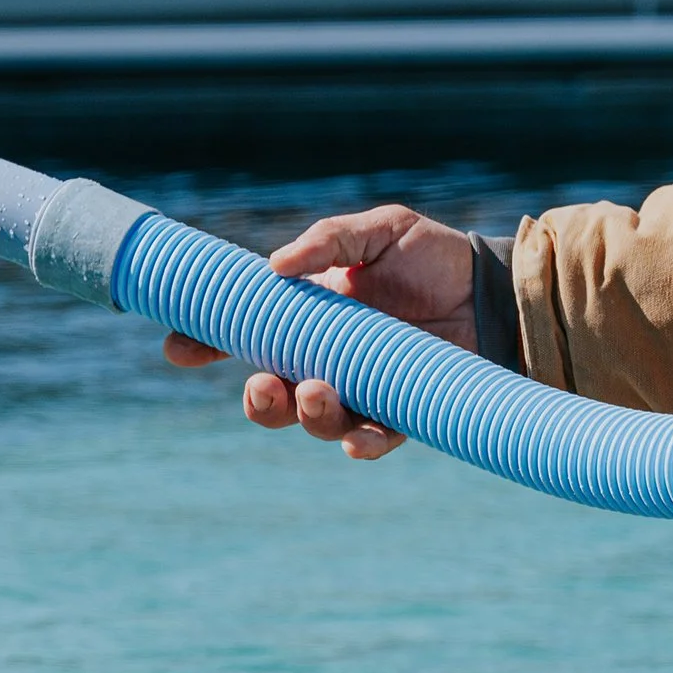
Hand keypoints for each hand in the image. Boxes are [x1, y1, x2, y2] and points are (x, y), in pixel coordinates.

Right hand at [162, 204, 477, 458]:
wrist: (493, 289)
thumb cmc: (431, 256)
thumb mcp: (380, 230)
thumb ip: (329, 239)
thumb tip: (275, 265)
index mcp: (307, 315)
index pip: (244, 334)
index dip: (205, 343)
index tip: (179, 346)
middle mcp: (325, 358)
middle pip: (273, 394)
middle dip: (258, 399)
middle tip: (263, 385)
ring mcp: (361, 388)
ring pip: (314, 419)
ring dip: (306, 415)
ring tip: (318, 392)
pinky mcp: (401, 410)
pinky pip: (372, 437)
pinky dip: (361, 442)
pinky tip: (357, 437)